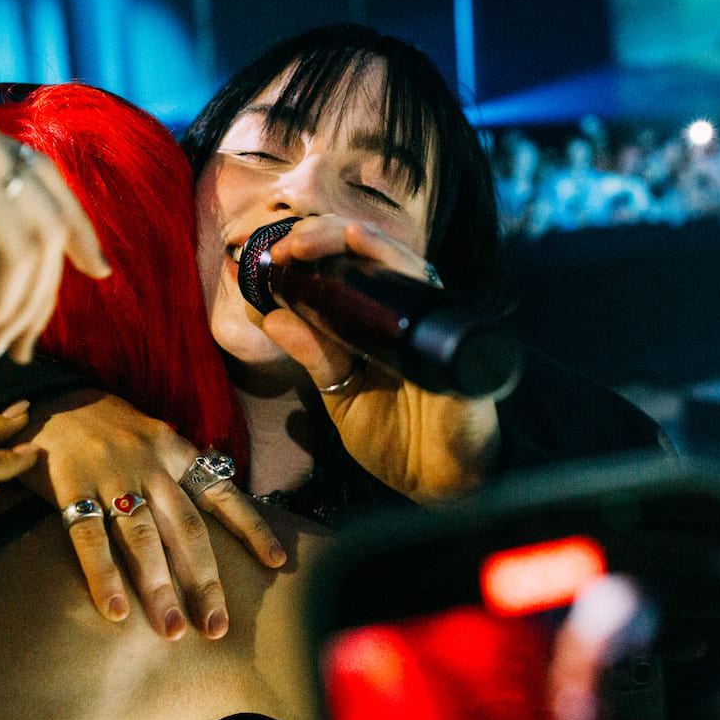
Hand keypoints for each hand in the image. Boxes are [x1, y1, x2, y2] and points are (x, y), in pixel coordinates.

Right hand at [17, 390, 284, 639]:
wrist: (46, 395)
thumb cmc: (102, 426)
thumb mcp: (151, 437)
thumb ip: (175, 472)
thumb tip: (206, 515)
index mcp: (174, 452)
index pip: (222, 493)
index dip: (252, 528)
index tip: (277, 563)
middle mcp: (150, 465)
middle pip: (186, 529)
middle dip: (205, 582)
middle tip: (216, 628)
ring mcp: (111, 475)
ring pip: (143, 539)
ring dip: (159, 588)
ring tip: (171, 631)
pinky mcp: (70, 485)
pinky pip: (89, 537)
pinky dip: (104, 576)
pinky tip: (116, 612)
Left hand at [260, 216, 499, 499]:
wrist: (440, 483)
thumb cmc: (396, 438)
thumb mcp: (341, 395)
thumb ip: (313, 355)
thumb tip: (270, 314)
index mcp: (377, 323)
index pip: (344, 268)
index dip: (308, 252)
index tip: (266, 257)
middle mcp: (406, 312)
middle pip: (369, 252)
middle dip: (323, 237)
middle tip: (285, 247)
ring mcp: (432, 320)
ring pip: (398, 259)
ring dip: (352, 241)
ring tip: (308, 242)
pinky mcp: (453, 337)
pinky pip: (428, 292)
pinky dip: (397, 267)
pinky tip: (366, 251)